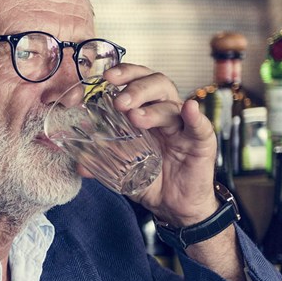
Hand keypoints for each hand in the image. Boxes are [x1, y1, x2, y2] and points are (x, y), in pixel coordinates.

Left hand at [104, 64, 219, 226]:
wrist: (173, 206)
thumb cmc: (151, 180)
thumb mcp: (122, 169)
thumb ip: (102, 162)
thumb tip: (79, 163)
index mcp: (147, 112)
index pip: (138, 82)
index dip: (125, 74)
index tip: (107, 77)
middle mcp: (166, 114)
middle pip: (157, 85)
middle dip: (136, 87)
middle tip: (119, 101)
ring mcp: (184, 127)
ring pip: (172, 106)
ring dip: (153, 108)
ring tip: (135, 117)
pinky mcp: (201, 142)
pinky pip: (200, 126)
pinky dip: (195, 116)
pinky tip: (189, 109)